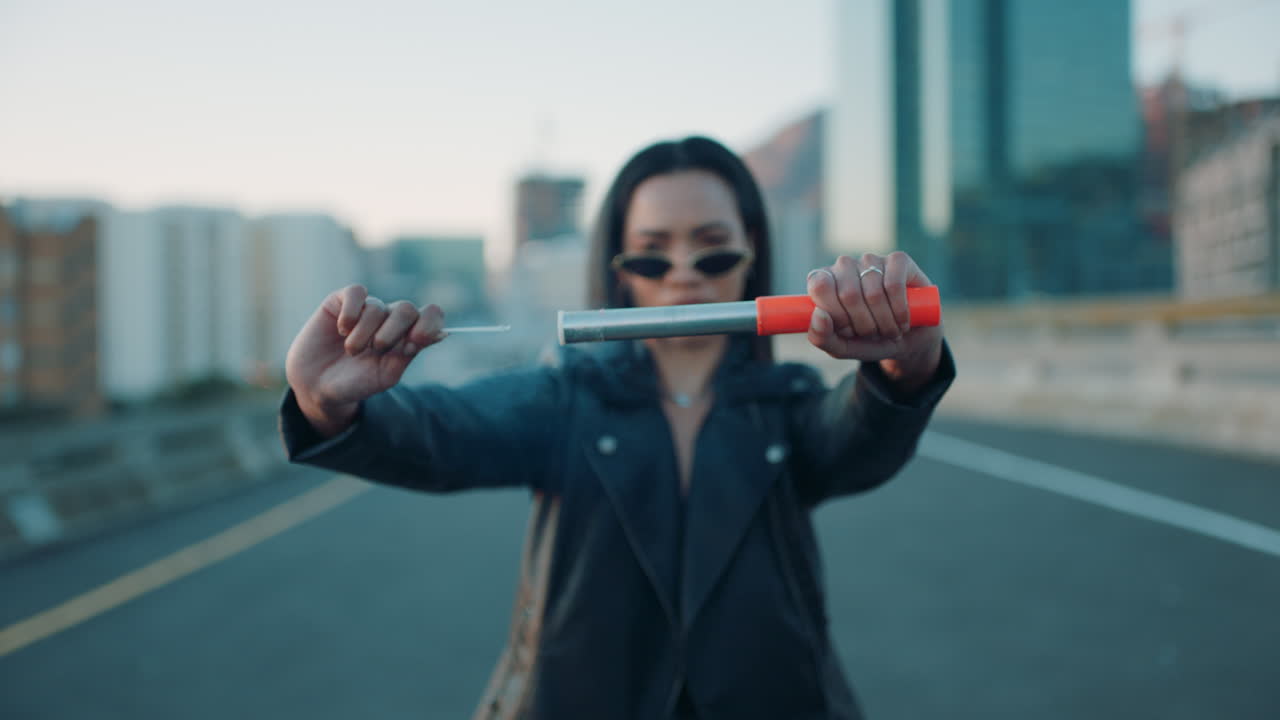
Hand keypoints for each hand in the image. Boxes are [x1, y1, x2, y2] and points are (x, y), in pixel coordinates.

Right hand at [285, 284, 446, 435]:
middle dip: (394, 331)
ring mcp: (366, 308)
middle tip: (377, 349)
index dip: (428, 325)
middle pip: (406, 308)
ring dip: (364, 333)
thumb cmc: (355, 382)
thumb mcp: (386, 375)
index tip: (413, 343)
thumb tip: (441, 334)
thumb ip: (410, 353)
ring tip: (352, 351)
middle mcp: (389, 318)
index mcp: (407, 335)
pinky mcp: (341, 301)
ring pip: (377, 307)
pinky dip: (351, 312)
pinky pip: (356, 292)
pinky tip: (342, 329)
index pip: (431, 316)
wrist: (317, 386)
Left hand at [806, 252, 943, 390]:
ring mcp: (870, 260)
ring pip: (873, 293)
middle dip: (864, 326)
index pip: (820, 287)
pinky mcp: (898, 260)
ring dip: (885, 323)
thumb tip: (819, 315)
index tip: (849, 332)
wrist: (907, 341)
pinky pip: (894, 285)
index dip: (837, 316)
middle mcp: (844, 266)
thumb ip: (821, 337)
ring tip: (889, 331)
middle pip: (849, 294)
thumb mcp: (841, 347)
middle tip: (874, 335)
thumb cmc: (868, 341)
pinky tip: (902, 321)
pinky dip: (900, 311)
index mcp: (822, 282)